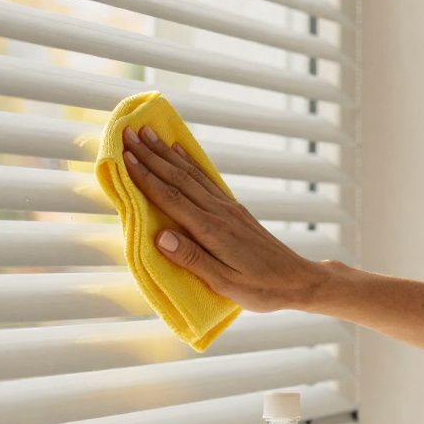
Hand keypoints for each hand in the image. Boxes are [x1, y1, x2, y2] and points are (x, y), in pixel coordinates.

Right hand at [121, 126, 330, 311]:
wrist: (297, 279)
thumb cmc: (261, 289)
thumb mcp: (225, 284)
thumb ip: (192, 260)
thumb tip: (161, 236)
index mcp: (212, 231)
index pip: (172, 199)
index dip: (147, 178)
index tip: (125, 158)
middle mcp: (219, 212)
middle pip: (178, 178)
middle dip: (150, 156)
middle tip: (127, 134)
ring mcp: (228, 207)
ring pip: (191, 174)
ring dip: (165, 153)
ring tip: (147, 134)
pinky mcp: (234, 209)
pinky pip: (206, 179)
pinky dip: (189, 162)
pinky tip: (179, 151)